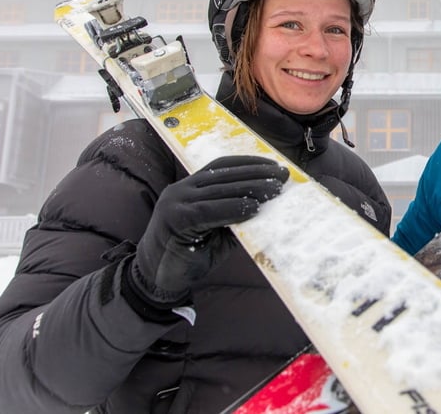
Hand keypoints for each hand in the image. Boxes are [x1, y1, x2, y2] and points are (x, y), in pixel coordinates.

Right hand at [127, 155, 288, 309]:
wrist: (157, 278)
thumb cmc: (190, 254)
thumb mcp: (217, 231)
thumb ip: (235, 216)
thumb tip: (269, 206)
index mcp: (190, 187)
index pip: (222, 166)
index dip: (249, 163)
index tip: (274, 165)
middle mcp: (181, 190)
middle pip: (224, 175)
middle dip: (257, 174)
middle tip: (283, 176)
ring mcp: (176, 202)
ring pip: (220, 190)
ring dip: (251, 189)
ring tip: (275, 191)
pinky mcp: (175, 219)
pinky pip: (210, 210)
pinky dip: (233, 208)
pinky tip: (253, 208)